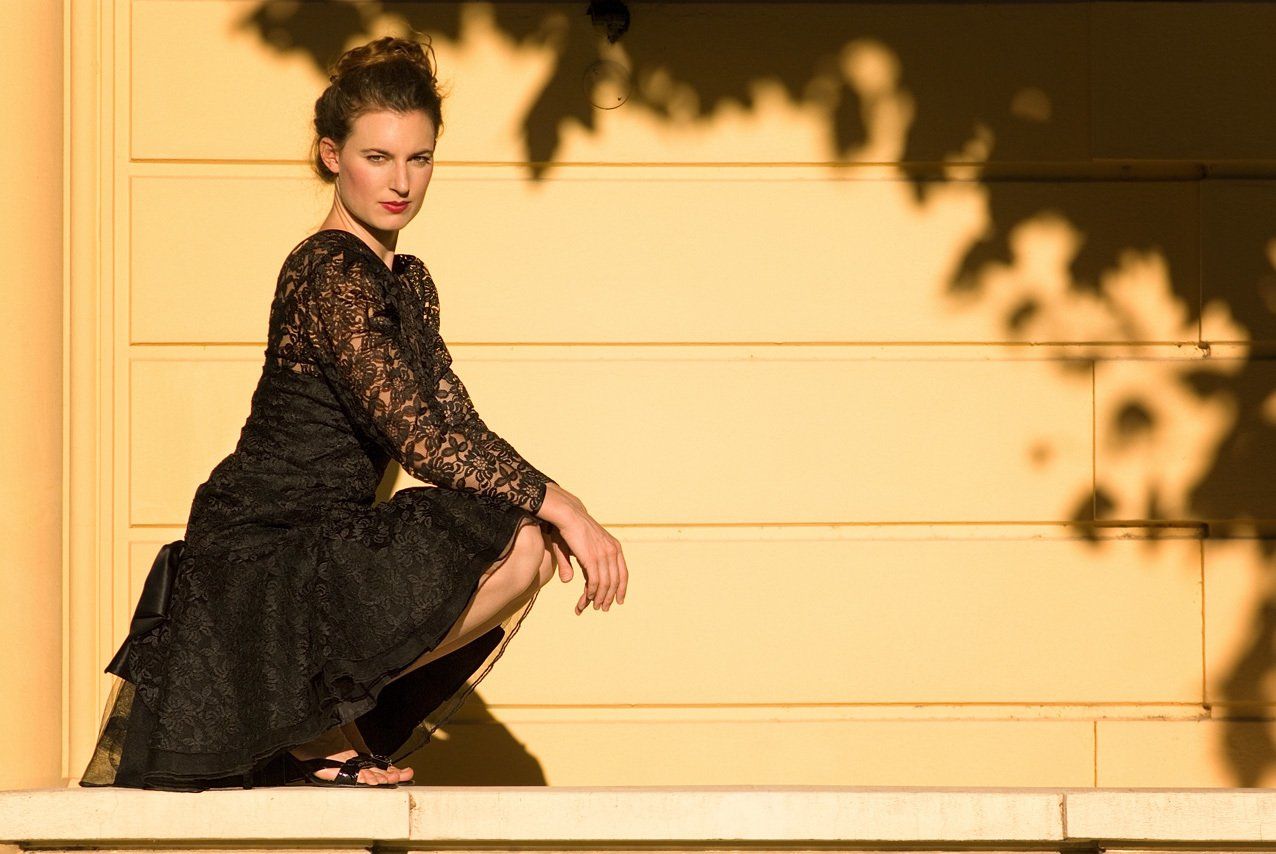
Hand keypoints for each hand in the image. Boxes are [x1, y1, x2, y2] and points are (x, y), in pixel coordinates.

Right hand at [538, 483, 628, 613]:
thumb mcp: (578, 549)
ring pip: (606, 584)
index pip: (623, 573)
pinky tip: (587, 598)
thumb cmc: (570, 530)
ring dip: (600, 598)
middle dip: (609, 597)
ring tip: (595, 607)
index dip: (622, 589)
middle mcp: (612, 551)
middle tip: (603, 608)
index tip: (618, 601)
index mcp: (614, 547)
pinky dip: (592, 592)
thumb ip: (575, 565)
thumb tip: (568, 581)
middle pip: (616, 581)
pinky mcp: (592, 558)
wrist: (567, 515)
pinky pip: (595, 580)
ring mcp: (603, 555)